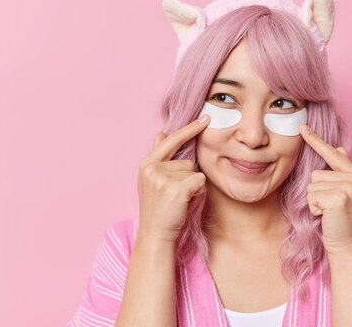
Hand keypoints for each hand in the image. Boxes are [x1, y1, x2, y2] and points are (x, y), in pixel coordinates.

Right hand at [137, 114, 210, 242]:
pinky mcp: (176, 189)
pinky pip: (199, 182)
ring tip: (178, 200)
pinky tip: (185, 203)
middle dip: (186, 177)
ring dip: (192, 186)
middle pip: (185, 161)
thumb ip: (158, 156)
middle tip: (174, 195)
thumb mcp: (152, 179)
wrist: (155, 233)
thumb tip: (160, 133)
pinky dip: (197, 193)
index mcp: (146, 163)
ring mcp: (163, 178)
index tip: (204, 119)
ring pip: (193, 172)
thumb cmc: (157, 208)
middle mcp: (152, 168)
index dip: (188, 129)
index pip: (170, 140)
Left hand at [299, 124, 351, 254]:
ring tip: (328, 211)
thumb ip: (340, 170)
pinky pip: (312, 197)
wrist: (345, 243)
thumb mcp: (342, 192)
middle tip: (330, 207)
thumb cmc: (340, 218)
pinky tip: (326, 216)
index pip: (332, 154)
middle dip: (316, 191)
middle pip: (316, 174)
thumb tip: (339, 148)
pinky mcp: (338, 198)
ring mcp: (349, 187)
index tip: (302, 126)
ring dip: (315, 200)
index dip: (316, 140)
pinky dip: (314, 208)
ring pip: (312, 185)